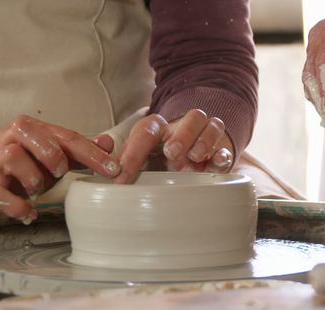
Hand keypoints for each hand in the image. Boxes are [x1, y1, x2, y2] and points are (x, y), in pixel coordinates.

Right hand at [0, 115, 120, 223]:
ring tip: (33, 191)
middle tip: (58, 174)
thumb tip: (108, 142)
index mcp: (32, 130)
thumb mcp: (47, 157)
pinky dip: (18, 207)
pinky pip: (1, 195)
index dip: (93, 154)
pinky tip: (27, 212)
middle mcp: (11, 139)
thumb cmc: (13, 168)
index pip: (68, 139)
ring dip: (34, 181)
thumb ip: (76, 152)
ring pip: (19, 160)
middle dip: (57, 161)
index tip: (115, 169)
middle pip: (44, 142)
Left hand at [110, 109, 234, 183]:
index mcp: (159, 129)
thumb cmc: (160, 159)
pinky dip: (222, 154)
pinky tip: (217, 162)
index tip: (121, 177)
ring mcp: (207, 137)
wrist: (191, 155)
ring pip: (212, 125)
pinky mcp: (222, 151)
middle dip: (181, 135)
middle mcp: (184, 128)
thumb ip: (118, 156)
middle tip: (171, 154)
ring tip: (193, 160)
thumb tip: (98, 151)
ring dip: (202, 141)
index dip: (132, 153)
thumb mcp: (138, 158)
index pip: (146, 131)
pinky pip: (226, 148)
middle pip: (189, 118)